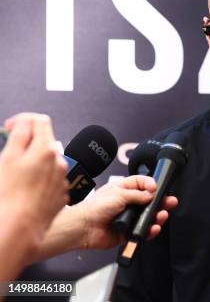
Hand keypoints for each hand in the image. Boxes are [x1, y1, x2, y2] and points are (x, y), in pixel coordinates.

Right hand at [0, 113, 67, 248]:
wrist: (18, 229)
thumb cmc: (8, 196)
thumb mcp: (8, 158)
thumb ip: (19, 135)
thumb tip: (25, 123)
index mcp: (46, 149)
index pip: (39, 121)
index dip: (22, 120)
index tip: (10, 128)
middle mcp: (58, 162)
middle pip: (44, 142)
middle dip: (26, 144)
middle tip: (9, 155)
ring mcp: (61, 179)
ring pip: (46, 163)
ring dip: (33, 163)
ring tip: (15, 178)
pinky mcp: (60, 194)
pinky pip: (49, 180)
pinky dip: (38, 180)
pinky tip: (25, 192)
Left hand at [71, 175, 178, 248]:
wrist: (84, 228)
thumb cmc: (95, 208)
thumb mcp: (119, 194)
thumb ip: (138, 194)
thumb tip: (151, 194)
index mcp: (124, 190)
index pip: (142, 184)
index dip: (151, 185)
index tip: (156, 188)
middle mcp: (128, 203)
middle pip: (149, 201)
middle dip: (161, 201)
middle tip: (170, 201)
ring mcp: (129, 218)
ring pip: (149, 217)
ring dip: (158, 216)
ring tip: (161, 216)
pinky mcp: (129, 232)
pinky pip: (143, 231)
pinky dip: (150, 230)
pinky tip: (153, 228)